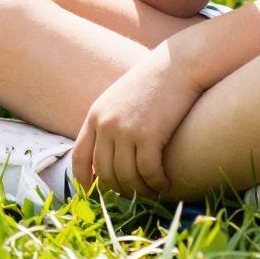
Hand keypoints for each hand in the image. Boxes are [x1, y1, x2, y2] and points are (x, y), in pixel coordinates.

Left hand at [73, 51, 201, 196]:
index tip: (91, 194)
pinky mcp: (149, 136)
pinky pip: (148, 172)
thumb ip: (111, 122)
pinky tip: (165, 183)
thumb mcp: (122, 98)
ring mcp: (126, 131)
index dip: (83, 180)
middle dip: (119, 189)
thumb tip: (109, 154)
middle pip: (105, 172)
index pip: (80, 157)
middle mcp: (106, 125)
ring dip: (140, 190)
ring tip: (152, 191)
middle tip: (134, 195)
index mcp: (96, 115)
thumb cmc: (156, 80)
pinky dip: (156, 183)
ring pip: (127, 177)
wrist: (180, 63)